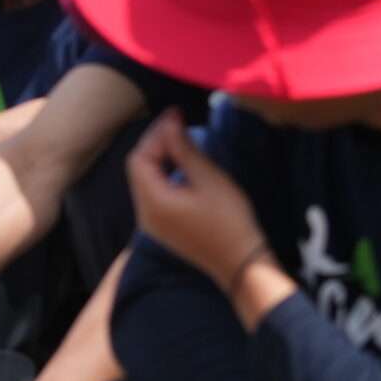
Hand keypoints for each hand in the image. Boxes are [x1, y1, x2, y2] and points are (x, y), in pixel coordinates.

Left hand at [126, 109, 264, 286]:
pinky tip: (181, 164)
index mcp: (152, 201)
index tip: (175, 115)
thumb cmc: (230, 220)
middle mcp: (144, 213)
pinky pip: (153, 193)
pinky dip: (163, 174)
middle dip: (155, 143)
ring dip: (159, 158)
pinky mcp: (162, 227)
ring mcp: (151, 223)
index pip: (140, 158)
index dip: (155, 134)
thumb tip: (170, 122)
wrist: (241, 264)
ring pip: (145, 180)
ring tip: (180, 139)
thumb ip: (184, 150)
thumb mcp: (208, 179)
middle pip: (139, 169)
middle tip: (177, 124)